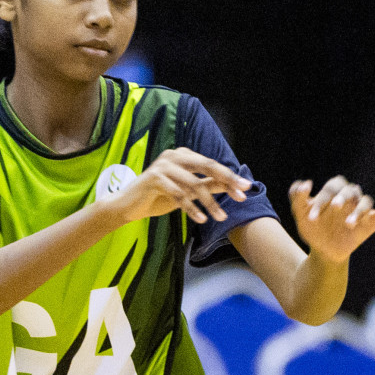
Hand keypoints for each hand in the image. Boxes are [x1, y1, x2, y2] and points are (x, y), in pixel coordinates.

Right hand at [102, 147, 249, 224]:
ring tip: (220, 217)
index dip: (230, 177)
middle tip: (240, 197)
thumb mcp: (188, 191)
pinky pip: (178, 194)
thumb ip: (208, 185)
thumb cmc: (159, 196)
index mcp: (184, 155)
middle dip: (226, 182)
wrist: (128, 205)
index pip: (212, 165)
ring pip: (193, 183)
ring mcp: (163, 165)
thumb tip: (233, 185)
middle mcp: (174, 155)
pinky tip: (201, 219)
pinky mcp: (153, 178)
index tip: (246, 189)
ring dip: (209, 203)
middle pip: (206, 166)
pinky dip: (191, 208)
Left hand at [290, 175, 374, 263]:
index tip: (312, 218)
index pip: (332, 187)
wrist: (322, 250)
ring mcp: (360, 210)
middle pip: (350, 190)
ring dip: (358, 210)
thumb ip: (297, 197)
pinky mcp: (371, 222)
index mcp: (334, 191)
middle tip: (334, 208)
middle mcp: (349, 197)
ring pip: (365, 201)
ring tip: (349, 224)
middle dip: (342, 198)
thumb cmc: (313, 228)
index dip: (322, 199)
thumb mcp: (300, 214)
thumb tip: (306, 183)